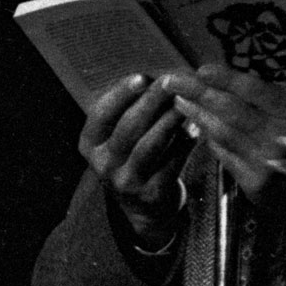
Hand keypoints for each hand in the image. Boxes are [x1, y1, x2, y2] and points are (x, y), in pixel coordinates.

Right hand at [79, 74, 191, 244]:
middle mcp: (103, 165)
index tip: (142, 77)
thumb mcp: (116, 138)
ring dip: (170, 120)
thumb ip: (127, 111)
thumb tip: (155, 78)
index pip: (101, 114)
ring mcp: (127, 182)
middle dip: (152, 101)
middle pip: (129, 127)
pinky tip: (195, 128)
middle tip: (171, 82)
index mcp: (90, 145)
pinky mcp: (152, 194)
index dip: (121, 94)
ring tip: (186, 102)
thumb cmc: (131, 158)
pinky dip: (185, 143)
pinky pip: (171, 162)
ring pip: (151, 144)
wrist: (144, 207)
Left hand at [163, 64, 285, 205]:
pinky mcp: (255, 183)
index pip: (255, 90)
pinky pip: (225, 156)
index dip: (225, 78)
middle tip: (173, 80)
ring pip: (221, 133)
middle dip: (197, 93)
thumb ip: (283, 92)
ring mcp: (265, 162)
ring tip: (180, 100)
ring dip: (197, 115)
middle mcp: (279, 136)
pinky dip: (209, 140)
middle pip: (229, 110)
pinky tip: (198, 126)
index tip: (202, 68)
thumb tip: (250, 66)